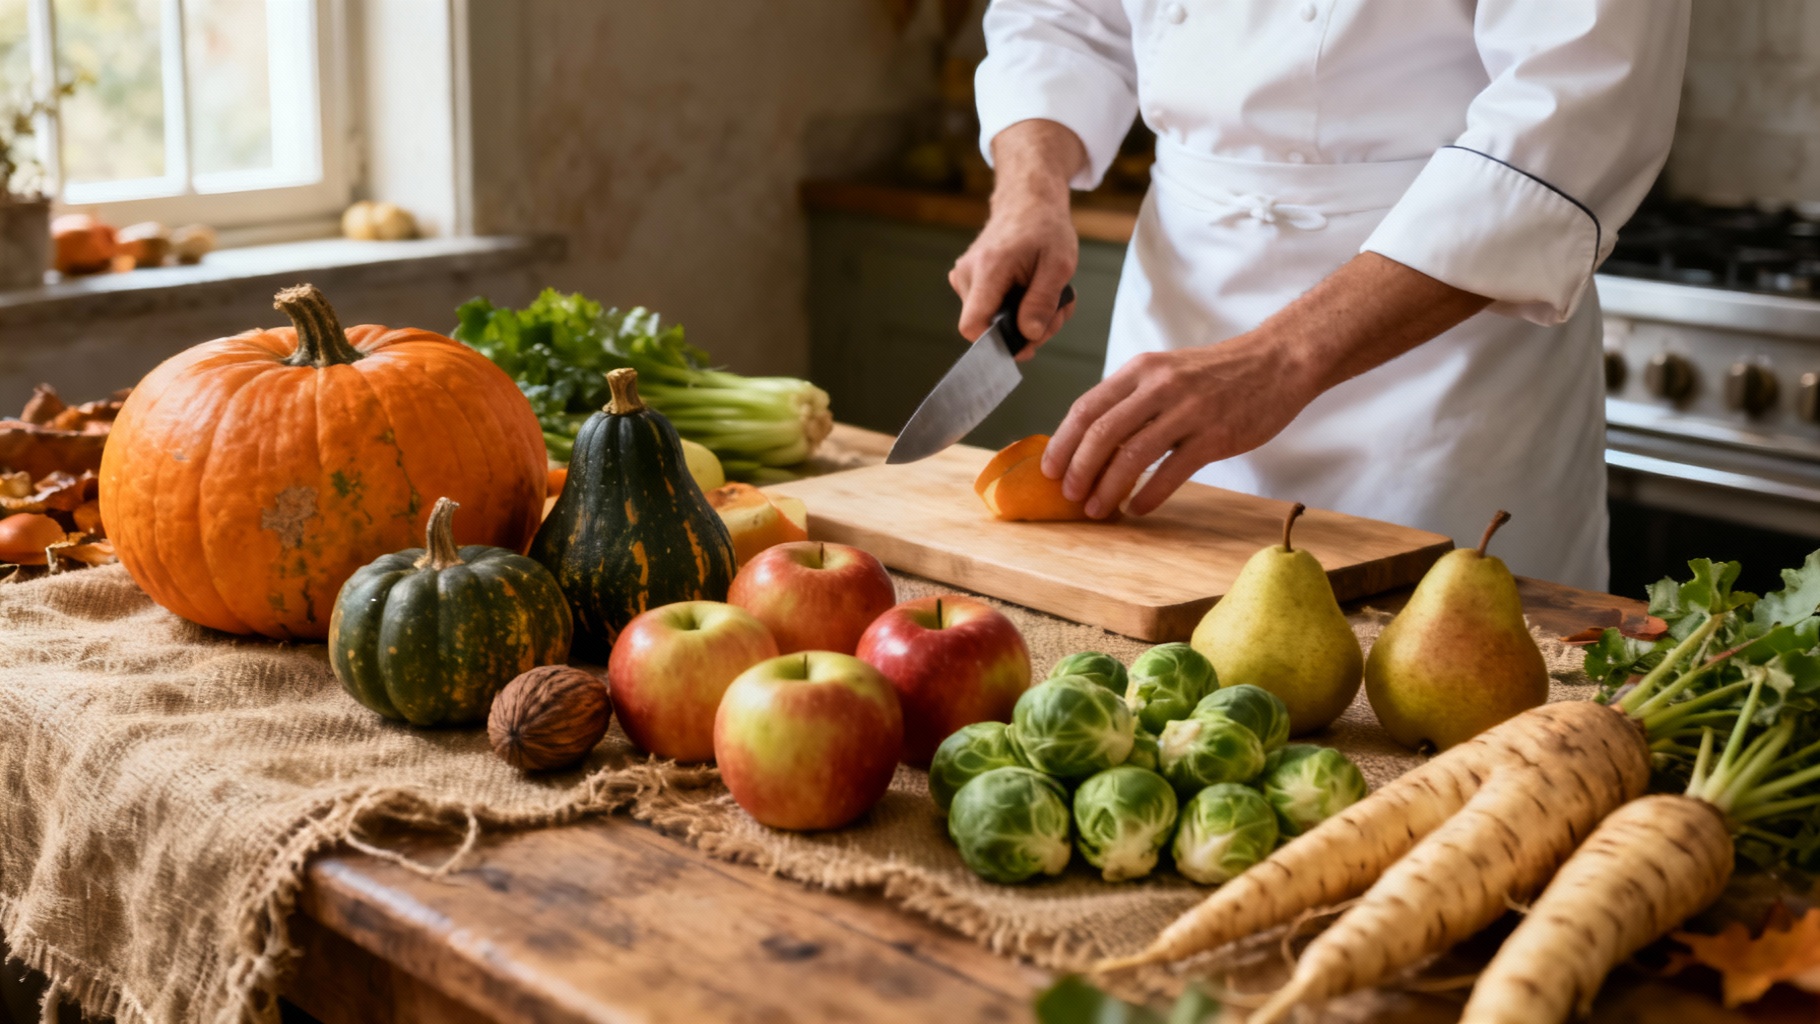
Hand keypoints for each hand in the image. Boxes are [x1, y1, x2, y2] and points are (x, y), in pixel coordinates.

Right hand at [948, 120, 1085, 356]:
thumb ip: (1042, 302)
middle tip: (1056, 311)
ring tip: (1048, 296)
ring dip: (1025, 319)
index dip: (998, 342)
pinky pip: (989, 309)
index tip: (1028, 339)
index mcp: (988, 269)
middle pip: (987, 328)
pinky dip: (1016, 309)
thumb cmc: (1045, 227)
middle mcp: (966, 274)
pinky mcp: (967, 280)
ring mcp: (963, 277)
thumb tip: (1029, 335)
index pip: (973, 326)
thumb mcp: (1059, 264)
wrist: (1028, 200)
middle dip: (1026, 329)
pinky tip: (1032, 292)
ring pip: (991, 321)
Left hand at [1040, 253, 1493, 518]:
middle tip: (1070, 496)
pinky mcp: (1215, 435)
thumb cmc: (1218, 373)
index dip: (1063, 443)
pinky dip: (1149, 495)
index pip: (1086, 407)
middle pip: (1102, 433)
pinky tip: (1137, 508)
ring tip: (1098, 509)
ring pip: (1132, 455)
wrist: (1278, 361)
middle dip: (1079, 470)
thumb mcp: (1166, 371)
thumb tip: (1091, 440)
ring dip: (1108, 487)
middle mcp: (1159, 386)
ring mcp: (1188, 410)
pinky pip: (1171, 471)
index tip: (1051, 470)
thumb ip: (1131, 399)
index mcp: (1140, 369)